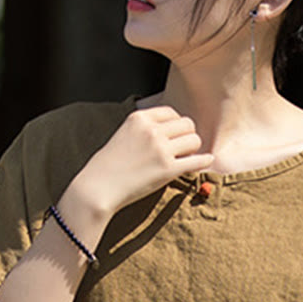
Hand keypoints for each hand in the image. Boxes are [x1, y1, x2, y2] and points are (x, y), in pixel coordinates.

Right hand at [64, 105, 214, 218]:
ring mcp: (160, 150)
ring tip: (183, 160)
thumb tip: (170, 131)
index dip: (176, 126)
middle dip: (187, 136)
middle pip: (188, 124)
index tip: (173, 138)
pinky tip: (205, 162)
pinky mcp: (167, 170)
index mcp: (140, 118)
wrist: (97, 189)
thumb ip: (145, 129)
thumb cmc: (108, 166)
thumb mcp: (123, 135)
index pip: (172, 113)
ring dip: (193, 150)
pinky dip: (204, 161)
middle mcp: (152, 130)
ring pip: (194, 140)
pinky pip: (197, 161)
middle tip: (181, 150)